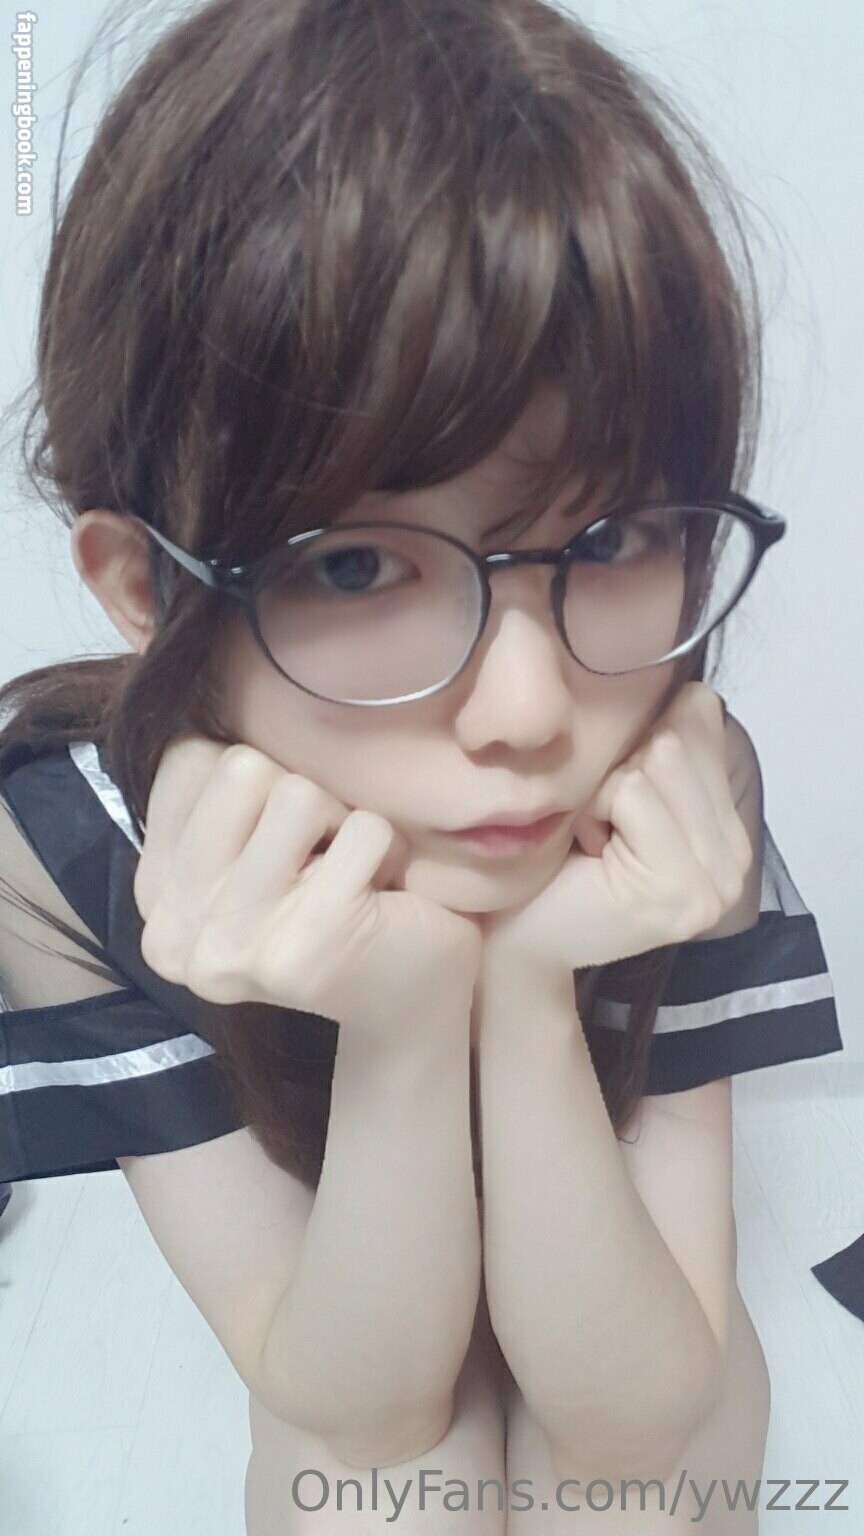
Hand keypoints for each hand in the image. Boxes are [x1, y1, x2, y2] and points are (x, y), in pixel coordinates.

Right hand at [132, 733, 483, 1039]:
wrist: (409, 1000)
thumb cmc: (336, 899)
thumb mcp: (256, 848)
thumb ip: (218, 795)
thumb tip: (203, 698)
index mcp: (155, 901)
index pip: (189, 758)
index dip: (257, 777)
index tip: (278, 839)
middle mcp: (177, 934)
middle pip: (241, 768)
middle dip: (303, 792)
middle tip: (322, 853)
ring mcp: (238, 945)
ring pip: (298, 793)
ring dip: (344, 820)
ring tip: (350, 872)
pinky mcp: (311, 947)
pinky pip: (362, 830)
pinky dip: (387, 849)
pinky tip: (380, 898)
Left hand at [477, 683, 754, 980]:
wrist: (520, 942)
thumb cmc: (556, 861)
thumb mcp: (615, 792)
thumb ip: (660, 746)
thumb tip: (688, 686)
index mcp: (728, 830)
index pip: (703, 717)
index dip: (638, 741)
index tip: (614, 803)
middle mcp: (736, 857)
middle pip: (679, 736)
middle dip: (619, 768)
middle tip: (599, 828)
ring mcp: (715, 879)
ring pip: (657, 760)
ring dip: (603, 792)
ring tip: (595, 842)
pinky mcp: (680, 888)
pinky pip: (632, 792)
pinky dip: (594, 811)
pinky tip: (589, 856)